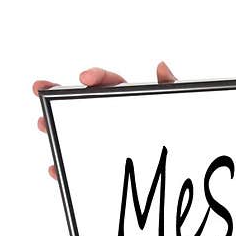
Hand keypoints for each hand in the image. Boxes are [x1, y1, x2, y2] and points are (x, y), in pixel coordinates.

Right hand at [34, 61, 177, 179]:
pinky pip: (82, 167)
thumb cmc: (184, 130)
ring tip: (44, 124)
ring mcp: (106, 142)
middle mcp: (114, 118)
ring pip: (76, 134)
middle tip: (40, 89)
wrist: (194, 165)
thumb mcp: (182, 109)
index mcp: (133, 100)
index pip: (111, 82)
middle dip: (60, 97)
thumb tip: (161, 66)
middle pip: (83, 104)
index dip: (97, 76)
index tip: (84, 78)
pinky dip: (67, 169)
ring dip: (56, 128)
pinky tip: (57, 169)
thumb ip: (173, 90)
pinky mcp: (104, 166)